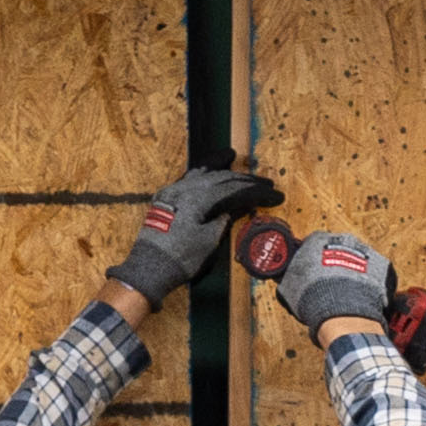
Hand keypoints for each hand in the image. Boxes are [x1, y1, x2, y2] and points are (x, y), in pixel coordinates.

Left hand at [114, 164, 283, 306]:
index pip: (236, 189)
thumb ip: (225, 218)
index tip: (276, 195)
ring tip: (231, 156)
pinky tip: (206, 170)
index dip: (258, 192)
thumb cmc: (182, 259)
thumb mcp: (210, 240)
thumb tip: (240, 205)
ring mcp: (173, 191)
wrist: (149, 270)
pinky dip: (200, 173)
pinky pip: (187, 179)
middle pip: (221, 178)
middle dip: (245, 180)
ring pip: (201, 172)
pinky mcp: (166, 199)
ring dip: (218, 166)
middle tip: (266, 183)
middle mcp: (186, 188)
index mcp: (200, 197)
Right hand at [271, 230, 395, 331]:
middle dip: (333, 263)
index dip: (310, 259)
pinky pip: (374, 272)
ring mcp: (364, 251)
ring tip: (345, 292)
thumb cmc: (315, 297)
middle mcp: (342, 239)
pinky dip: (369, 282)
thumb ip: (287, 277)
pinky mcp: (381, 265)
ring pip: (356, 259)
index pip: (311, 243)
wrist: (342, 311)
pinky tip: (360, 295)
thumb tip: (281, 277)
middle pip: (336, 249)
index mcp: (317, 239)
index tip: (310, 270)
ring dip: (351, 272)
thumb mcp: (289, 287)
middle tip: (327, 282)